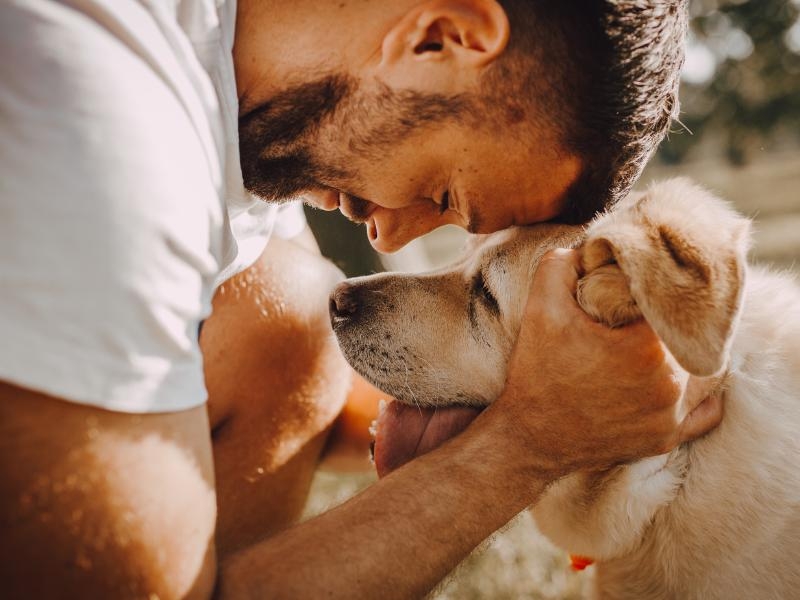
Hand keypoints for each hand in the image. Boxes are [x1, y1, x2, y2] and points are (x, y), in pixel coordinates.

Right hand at [494, 249, 722, 477]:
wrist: (528, 437)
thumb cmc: (537, 373)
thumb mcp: (541, 308)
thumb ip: (563, 264)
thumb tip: (588, 248)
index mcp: (647, 348)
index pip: (671, 303)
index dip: (656, 291)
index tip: (636, 290)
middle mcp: (670, 385)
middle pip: (689, 336)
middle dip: (670, 322)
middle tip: (644, 316)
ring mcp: (671, 417)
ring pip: (702, 370)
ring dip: (685, 353)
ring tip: (658, 343)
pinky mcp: (666, 439)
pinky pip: (704, 412)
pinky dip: (698, 394)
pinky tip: (678, 377)